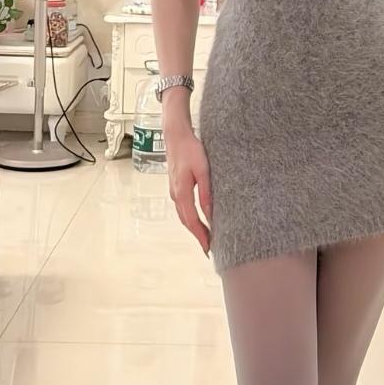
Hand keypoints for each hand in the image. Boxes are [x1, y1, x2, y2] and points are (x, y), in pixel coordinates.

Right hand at [166, 122, 212, 253]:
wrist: (176, 135)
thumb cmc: (191, 149)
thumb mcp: (203, 171)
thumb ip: (206, 193)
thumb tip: (209, 213)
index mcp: (182, 192)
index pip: (192, 221)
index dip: (200, 236)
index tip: (208, 248)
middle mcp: (175, 194)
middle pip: (186, 221)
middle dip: (197, 235)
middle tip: (209, 248)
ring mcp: (174, 190)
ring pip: (183, 215)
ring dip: (193, 227)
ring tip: (205, 236)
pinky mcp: (176, 186)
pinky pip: (183, 207)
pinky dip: (190, 217)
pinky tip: (198, 218)